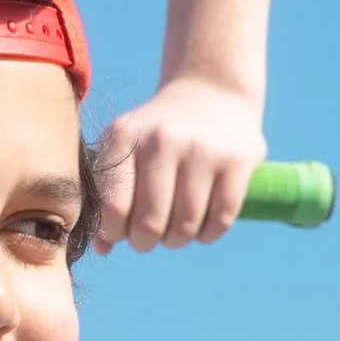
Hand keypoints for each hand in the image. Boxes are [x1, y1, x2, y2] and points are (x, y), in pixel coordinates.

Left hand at [92, 72, 265, 252]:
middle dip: (145, 242)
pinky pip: (220, 220)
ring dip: (177, 240)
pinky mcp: (237, 161)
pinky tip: (201, 225)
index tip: (122, 232)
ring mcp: (203, 149)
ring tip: (174, 230)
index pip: (113, 208)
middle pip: (150, 223)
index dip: (115, 233)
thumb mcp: (125, 149)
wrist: (210, 92)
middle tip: (149, 236)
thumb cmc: (157, 136)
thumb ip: (106, 196)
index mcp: (125, 137)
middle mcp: (163, 140)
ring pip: (186, 226)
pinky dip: (208, 234)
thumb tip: (102, 248)